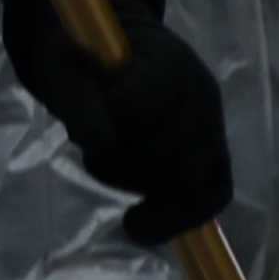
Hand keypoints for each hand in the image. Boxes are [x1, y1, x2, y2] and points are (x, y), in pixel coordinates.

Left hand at [28, 11, 237, 246]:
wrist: (113, 52)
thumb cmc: (88, 57)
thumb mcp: (65, 65)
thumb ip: (79, 99)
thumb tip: (98, 143)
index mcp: (169, 59)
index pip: (147, 105)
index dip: (111, 122)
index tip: (84, 124)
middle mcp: (202, 93)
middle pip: (172, 152)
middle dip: (122, 164)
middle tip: (91, 155)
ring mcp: (212, 125)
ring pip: (190, 181)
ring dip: (137, 184)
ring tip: (106, 165)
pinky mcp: (212, 155)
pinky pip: (210, 197)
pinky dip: (174, 218)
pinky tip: (138, 227)